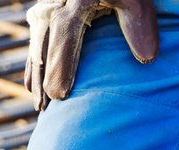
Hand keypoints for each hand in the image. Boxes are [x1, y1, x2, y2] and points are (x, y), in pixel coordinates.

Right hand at [24, 0, 158, 110]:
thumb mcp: (137, 1)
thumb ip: (140, 26)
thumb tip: (146, 58)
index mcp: (76, 1)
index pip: (63, 37)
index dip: (60, 67)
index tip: (59, 95)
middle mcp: (55, 4)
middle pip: (44, 46)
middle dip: (43, 79)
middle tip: (45, 110)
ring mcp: (46, 7)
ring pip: (36, 46)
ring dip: (36, 75)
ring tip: (39, 106)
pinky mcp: (45, 10)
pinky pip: (36, 42)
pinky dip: (35, 64)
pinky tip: (32, 84)